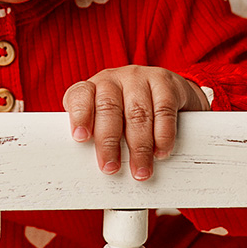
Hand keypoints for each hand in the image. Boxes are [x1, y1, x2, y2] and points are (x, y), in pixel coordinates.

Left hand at [63, 65, 206, 181]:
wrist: (167, 88)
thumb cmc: (128, 110)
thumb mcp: (108, 118)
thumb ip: (96, 134)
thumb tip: (89, 167)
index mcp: (93, 87)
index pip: (80, 95)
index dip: (79, 115)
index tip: (80, 138)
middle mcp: (113, 79)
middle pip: (108, 107)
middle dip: (109, 141)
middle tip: (111, 168)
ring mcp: (139, 77)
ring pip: (137, 113)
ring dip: (139, 146)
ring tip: (140, 170)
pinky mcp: (164, 81)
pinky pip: (163, 110)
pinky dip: (163, 135)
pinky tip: (160, 151)